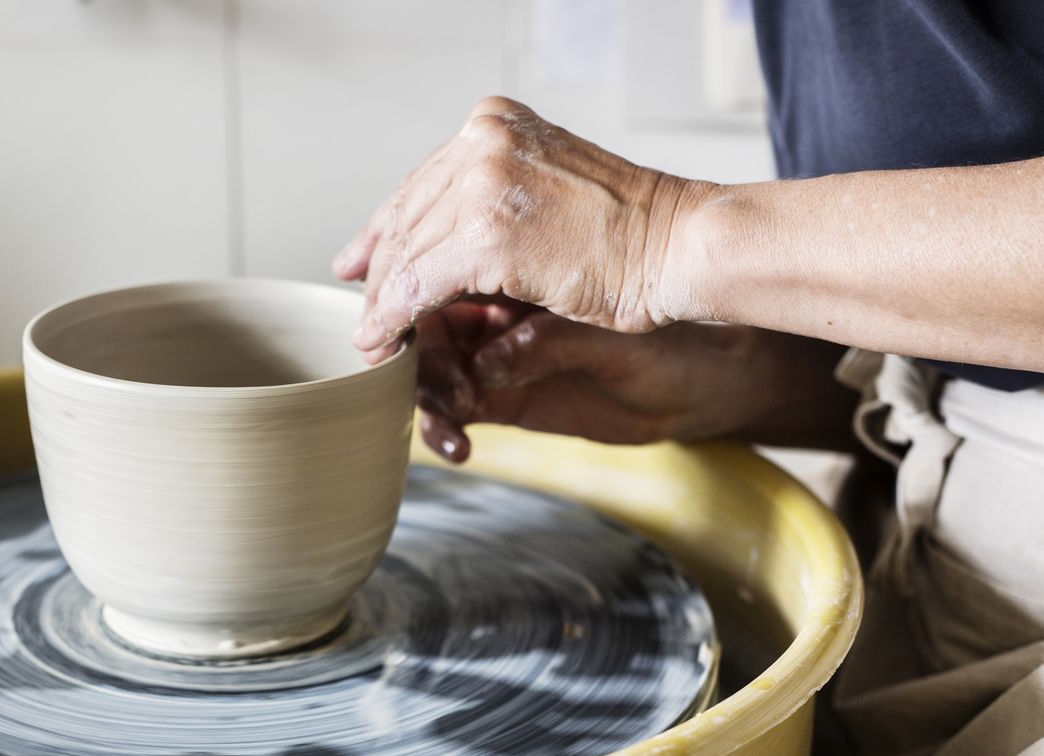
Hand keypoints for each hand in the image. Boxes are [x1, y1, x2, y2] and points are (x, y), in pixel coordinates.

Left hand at [333, 96, 711, 354]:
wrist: (684, 244)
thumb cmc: (638, 231)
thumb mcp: (555, 192)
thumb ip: (499, 199)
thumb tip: (445, 232)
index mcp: (496, 123)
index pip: (421, 182)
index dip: (384, 229)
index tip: (359, 262)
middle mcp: (482, 141)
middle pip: (407, 217)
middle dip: (381, 274)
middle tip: (365, 316)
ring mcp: (483, 184)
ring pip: (408, 255)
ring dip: (385, 305)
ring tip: (374, 341)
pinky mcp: (487, 237)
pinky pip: (421, 286)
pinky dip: (396, 320)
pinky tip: (386, 345)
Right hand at [412, 300, 839, 461]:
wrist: (710, 361)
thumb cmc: (666, 312)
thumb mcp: (601, 320)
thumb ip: (542, 342)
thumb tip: (486, 365)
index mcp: (501, 233)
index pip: (422, 262)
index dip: (395, 304)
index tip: (380, 342)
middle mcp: (490, 278)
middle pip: (412, 306)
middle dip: (402, 347)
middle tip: (401, 382)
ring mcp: (494, 332)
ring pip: (425, 357)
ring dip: (421, 391)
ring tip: (444, 417)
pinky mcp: (503, 386)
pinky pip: (451, 402)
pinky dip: (442, 423)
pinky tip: (454, 444)